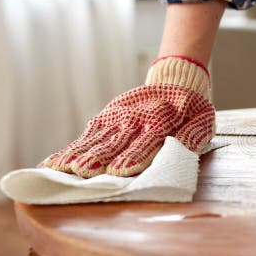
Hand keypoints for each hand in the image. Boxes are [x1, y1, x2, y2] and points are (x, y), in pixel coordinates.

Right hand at [43, 56, 215, 177]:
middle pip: (115, 143)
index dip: (132, 157)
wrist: (174, 83)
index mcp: (161, 120)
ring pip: (95, 140)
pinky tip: (53, 164)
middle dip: (99, 157)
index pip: (146, 141)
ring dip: (78, 155)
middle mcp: (134, 119)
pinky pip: (85, 137)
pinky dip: (69, 149)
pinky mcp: (104, 119)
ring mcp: (115, 118)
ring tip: (61, 169)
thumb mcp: (203, 119)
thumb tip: (182, 148)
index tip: (119, 171)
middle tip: (84, 171)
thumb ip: (193, 135)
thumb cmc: (190, 110)